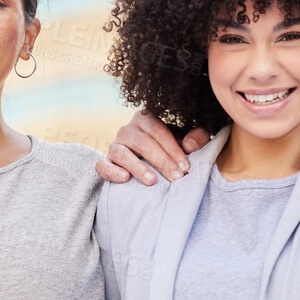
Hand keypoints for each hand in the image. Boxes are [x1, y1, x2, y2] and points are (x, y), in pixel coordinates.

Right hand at [93, 109, 210, 184]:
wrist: (151, 166)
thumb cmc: (171, 150)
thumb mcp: (187, 141)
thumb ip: (197, 138)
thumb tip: (190, 146)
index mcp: (145, 118)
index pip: (158, 130)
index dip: (173, 149)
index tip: (185, 167)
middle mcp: (127, 129)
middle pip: (142, 142)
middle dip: (161, 161)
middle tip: (176, 178)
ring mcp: (114, 146)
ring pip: (122, 153)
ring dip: (138, 167)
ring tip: (152, 181)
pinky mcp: (105, 162)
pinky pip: (102, 166)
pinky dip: (112, 171)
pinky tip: (125, 178)